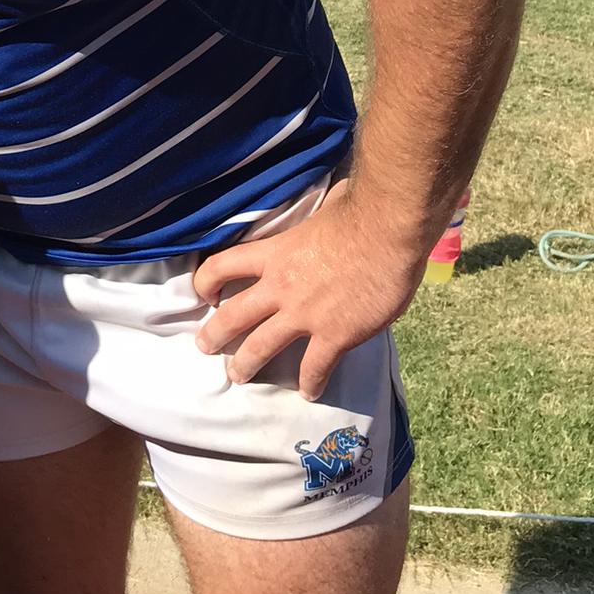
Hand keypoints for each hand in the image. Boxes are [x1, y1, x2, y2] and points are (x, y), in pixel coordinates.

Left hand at [191, 181, 423, 400]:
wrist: (388, 231)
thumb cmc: (359, 212)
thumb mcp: (321, 209)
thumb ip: (315, 217)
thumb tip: (331, 202)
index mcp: (274, 254)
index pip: (222, 266)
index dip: (206, 282)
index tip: (205, 295)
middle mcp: (280, 286)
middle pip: (233, 316)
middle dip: (214, 335)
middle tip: (205, 348)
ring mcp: (304, 314)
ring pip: (261, 346)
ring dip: (246, 364)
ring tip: (238, 376)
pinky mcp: (334, 335)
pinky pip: (315, 367)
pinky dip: (310, 383)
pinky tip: (308, 392)